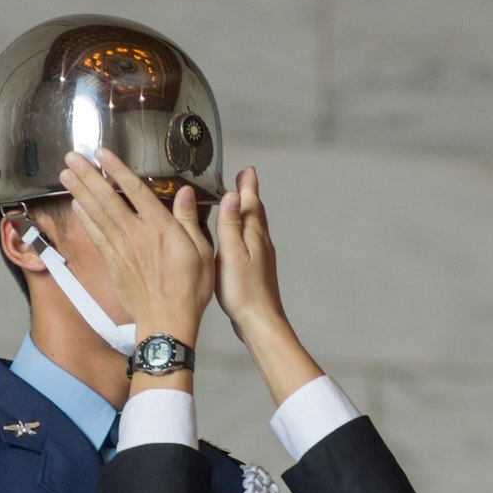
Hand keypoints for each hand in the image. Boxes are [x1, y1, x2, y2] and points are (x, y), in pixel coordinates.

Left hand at [59, 148, 214, 345]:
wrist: (167, 322)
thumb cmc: (189, 290)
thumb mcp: (202, 251)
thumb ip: (188, 219)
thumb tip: (184, 193)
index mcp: (161, 227)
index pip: (135, 189)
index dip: (116, 169)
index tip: (102, 152)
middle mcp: (137, 234)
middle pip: (107, 198)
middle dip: (88, 175)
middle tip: (71, 156)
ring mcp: (121, 249)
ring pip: (97, 214)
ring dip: (80, 191)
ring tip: (65, 173)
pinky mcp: (113, 264)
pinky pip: (95, 236)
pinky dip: (85, 219)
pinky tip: (76, 205)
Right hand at [216, 166, 323, 405]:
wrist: (260, 322)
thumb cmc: (243, 292)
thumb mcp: (231, 254)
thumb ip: (230, 225)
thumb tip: (232, 195)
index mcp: (254, 236)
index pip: (250, 202)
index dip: (247, 185)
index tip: (246, 170)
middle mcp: (261, 243)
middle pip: (255, 212)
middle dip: (249, 195)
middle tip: (244, 180)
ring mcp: (262, 257)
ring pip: (256, 227)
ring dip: (248, 212)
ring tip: (241, 205)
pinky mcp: (258, 271)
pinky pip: (252, 242)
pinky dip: (246, 232)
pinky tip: (240, 241)